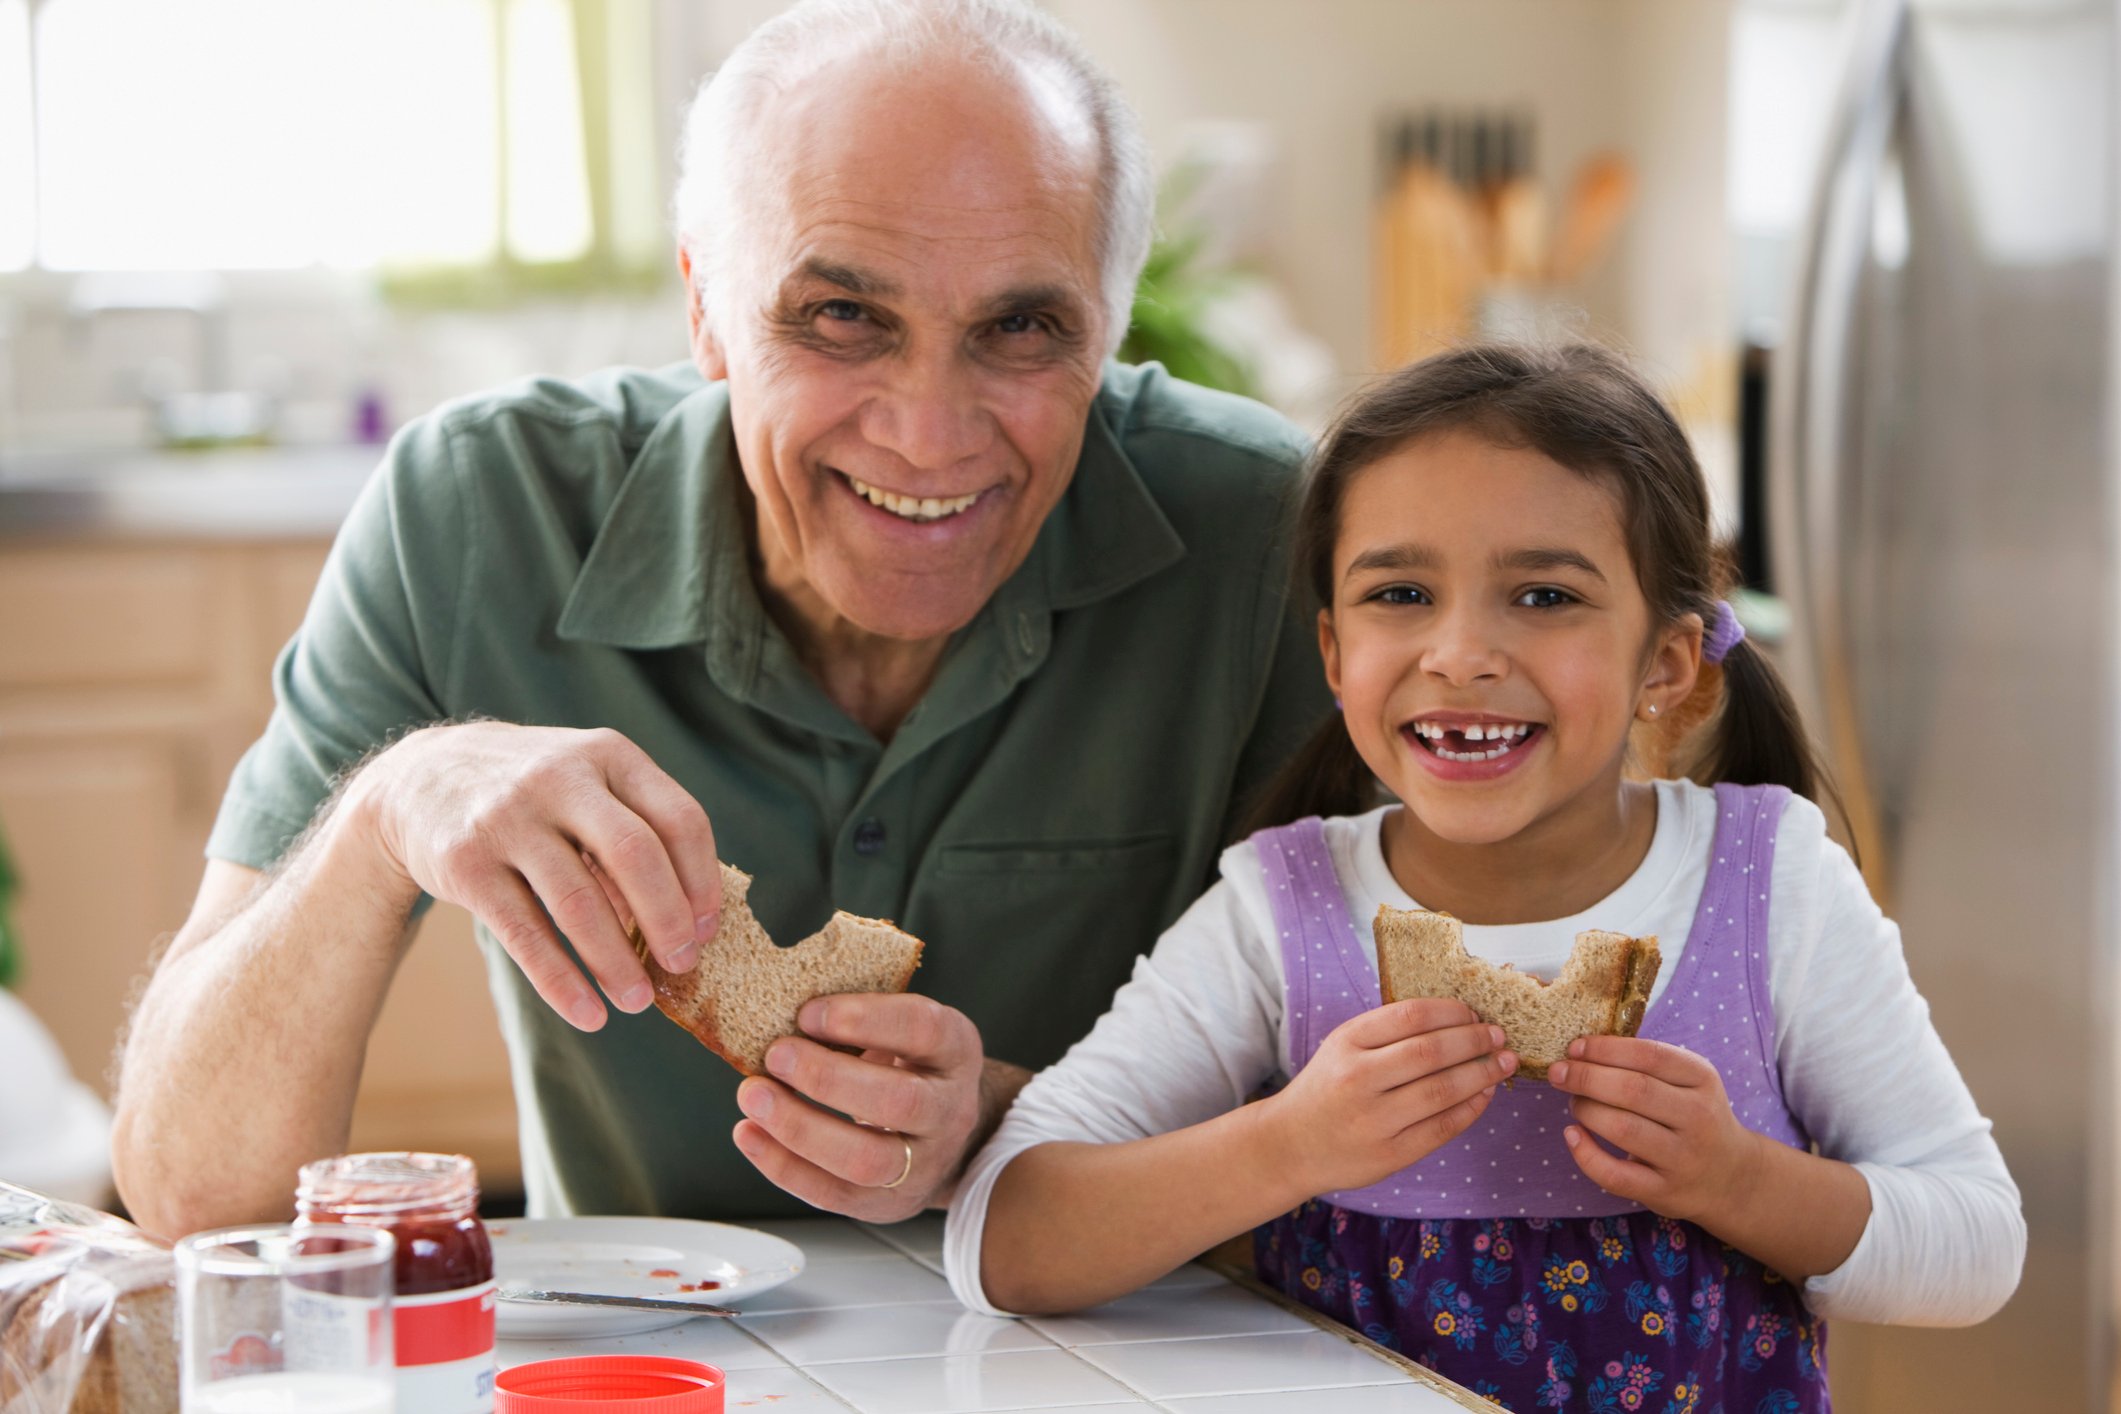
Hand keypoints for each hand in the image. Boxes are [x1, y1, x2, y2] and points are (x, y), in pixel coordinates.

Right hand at [348, 721, 722, 1030]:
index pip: (679, 818)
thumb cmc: (533, 794)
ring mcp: (509, 818)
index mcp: (608, 756)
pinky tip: (588, 1013)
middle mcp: (560, 778)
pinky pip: (524, 933)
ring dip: (615, 962)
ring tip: (638, 1001)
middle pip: (635, 855)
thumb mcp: (587, 782)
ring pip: (578, 902)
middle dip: (667, 920)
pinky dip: (561, 982)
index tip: (708, 930)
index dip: (701, 881)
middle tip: (682, 966)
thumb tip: (690, 919)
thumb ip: (637, 830)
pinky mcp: (466, 862)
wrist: (419, 779)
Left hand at [731, 993, 984, 1221]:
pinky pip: (834, 1194)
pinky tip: (748, 1134)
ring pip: (866, 1159)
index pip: (923, 1029)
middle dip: (828, 1078)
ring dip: (800, 1127)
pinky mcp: (888, 1204)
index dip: (866, 1018)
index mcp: (955, 1050)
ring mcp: (924, 1164)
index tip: (808, 1012)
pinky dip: (784, 1166)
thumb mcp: (900, 1029)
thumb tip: (778, 1007)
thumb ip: (857, 1018)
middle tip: (775, 1054)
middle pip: (900, 1102)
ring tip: (753, 1095)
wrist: (943, 1133)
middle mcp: (949, 1110)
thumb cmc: (904, 1064)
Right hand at [1265, 999, 1515, 1197]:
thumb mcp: (1343, 1047)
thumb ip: (1389, 1033)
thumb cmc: (1328, 1087)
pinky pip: (1442, 1128)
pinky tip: (1484, 1095)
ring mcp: (1374, 1120)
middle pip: (1431, 1052)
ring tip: (1502, 1063)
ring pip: (1443, 1090)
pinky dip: (1471, 1109)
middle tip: (1499, 1036)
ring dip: (1482, 1074)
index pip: (1411, 1016)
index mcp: (1347, 1043)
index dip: (1452, 1012)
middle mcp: (1358, 1078)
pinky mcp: (1389, 1154)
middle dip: (1475, 1040)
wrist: (1291, 1144)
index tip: (1475, 1013)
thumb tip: (1460, 1020)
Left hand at [1547, 1036, 1762, 1223]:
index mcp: (1702, 1079)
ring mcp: (1683, 1157)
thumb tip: (1581, 1049)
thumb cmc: (1693, 1116)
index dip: (1605, 1049)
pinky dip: (1585, 1155)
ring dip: (1586, 1110)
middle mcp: (1698, 1117)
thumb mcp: (1689, 1082)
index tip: (1574, 1047)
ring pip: (1623, 1129)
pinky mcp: (1664, 1191)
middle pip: (1634, 1090)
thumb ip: (1646, 1064)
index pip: (1650, 1055)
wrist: (1730, 1177)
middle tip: (1558, 1073)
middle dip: (1586, 1077)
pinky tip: (1572, 1136)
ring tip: (1574, 1103)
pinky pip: (1615, 1175)